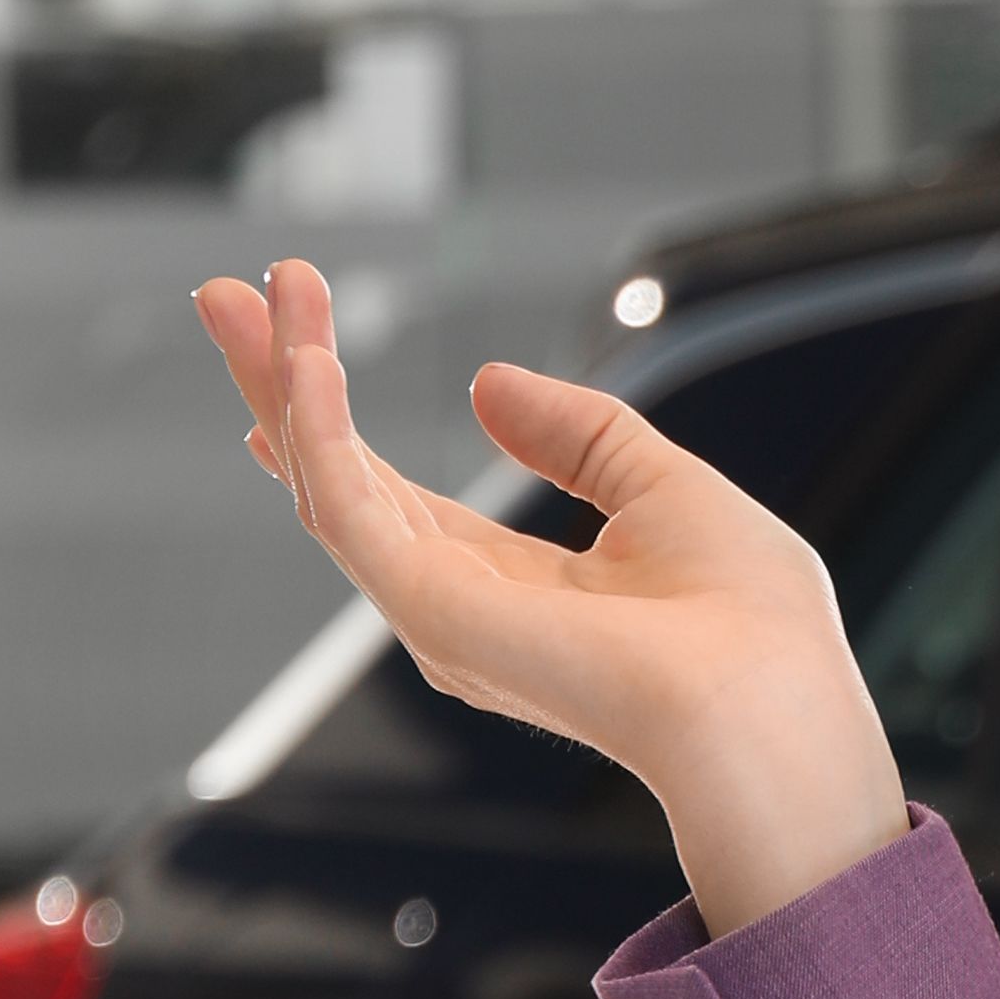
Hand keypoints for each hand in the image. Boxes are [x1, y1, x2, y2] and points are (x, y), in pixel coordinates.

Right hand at [193, 260, 908, 938]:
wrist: (775, 703)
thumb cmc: (755, 631)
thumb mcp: (662, 487)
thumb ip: (577, 434)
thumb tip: (487, 381)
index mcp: (518, 589)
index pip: (396, 494)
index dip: (340, 416)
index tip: (296, 341)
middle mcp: (463, 610)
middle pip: (340, 480)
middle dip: (280, 383)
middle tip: (224, 296)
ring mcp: (440, 616)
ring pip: (327, 481)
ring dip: (284, 380)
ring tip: (239, 295)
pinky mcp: (433, 610)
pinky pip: (350, 504)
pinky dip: (319, 426)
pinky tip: (305, 359)